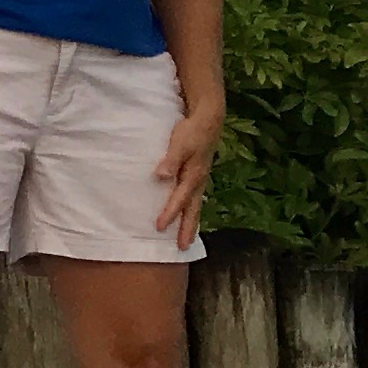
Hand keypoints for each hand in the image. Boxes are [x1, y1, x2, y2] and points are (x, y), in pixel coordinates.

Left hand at [153, 103, 223, 240]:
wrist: (208, 120)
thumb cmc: (191, 131)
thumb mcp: (179, 144)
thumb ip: (170, 160)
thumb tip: (160, 177)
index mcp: (193, 175)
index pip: (179, 199)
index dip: (169, 214)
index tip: (159, 228)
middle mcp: (199, 181)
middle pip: (193, 209)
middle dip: (187, 229)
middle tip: (183, 247)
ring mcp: (200, 179)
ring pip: (196, 205)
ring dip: (191, 222)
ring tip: (187, 239)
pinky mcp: (198, 175)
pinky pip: (195, 198)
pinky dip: (191, 210)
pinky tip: (186, 215)